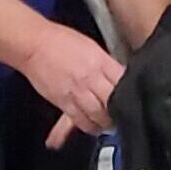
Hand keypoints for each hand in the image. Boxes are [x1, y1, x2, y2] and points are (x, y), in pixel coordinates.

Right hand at [19, 22, 124, 140]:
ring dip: (106, 123)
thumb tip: (118, 77)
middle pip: (112, 102)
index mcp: (100, 62)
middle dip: (120, 112)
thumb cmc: (62, 41)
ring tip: (110, 125)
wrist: (34, 45)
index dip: (131, 92)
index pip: (122, 81)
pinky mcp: (63, 102)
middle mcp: (90, 79)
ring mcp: (76, 92)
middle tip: (125, 117)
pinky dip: (87, 127)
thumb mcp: (92, 47)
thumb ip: (105, 64)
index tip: (136, 97)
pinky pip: (78, 120)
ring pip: (97, 116)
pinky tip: (93, 128)